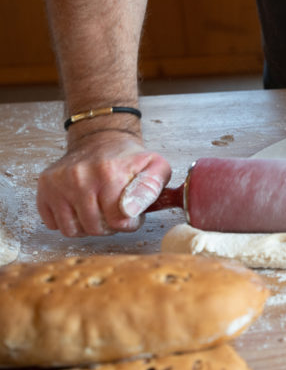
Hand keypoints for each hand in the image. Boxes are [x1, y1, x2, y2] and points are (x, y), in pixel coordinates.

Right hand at [37, 130, 170, 236]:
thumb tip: (131, 211)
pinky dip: (68, 222)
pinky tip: (80, 208)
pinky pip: (53, 223)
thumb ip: (151, 188)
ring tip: (98, 211)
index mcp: (109, 173)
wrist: (101, 140)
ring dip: (87, 227)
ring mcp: (59, 183)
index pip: (118, 221)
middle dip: (109, 226)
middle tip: (115, 212)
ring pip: (72, 230)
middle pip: (94, 228)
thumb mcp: (155, 167)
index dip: (129, 223)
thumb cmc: (129, 158)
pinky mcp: (45, 187)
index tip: (131, 214)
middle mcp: (80, 177)